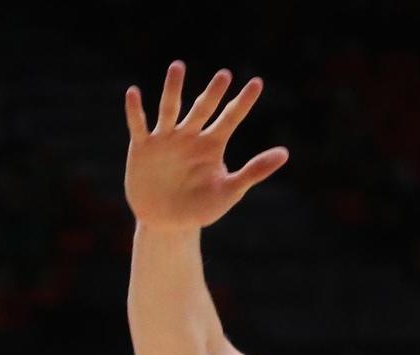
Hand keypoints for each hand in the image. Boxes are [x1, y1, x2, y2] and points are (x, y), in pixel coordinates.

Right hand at [124, 63, 288, 228]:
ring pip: (170, 108)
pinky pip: (139, 125)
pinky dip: (135, 111)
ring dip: (173, 88)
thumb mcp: (230, 191)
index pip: (231, 118)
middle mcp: (190, 136)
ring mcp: (166, 139)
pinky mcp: (143, 147)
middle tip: (225, 75)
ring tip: (178, 66)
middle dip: (214, 93)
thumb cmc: (201, 208)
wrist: (167, 223)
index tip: (257, 83)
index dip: (244, 102)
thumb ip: (254, 171)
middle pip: (203, 109)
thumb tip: (285, 153)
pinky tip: (134, 93)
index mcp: (212, 144)